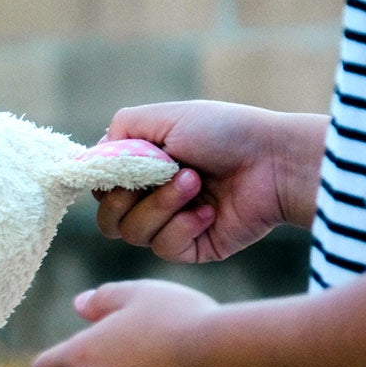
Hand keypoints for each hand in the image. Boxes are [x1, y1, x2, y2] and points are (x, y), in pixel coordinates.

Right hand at [93, 101, 324, 262]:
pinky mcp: (193, 249)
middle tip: (167, 171)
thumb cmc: (226, 132)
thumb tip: (89, 161)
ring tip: (196, 182)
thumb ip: (119, 131)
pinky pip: (163, 248)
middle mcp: (152, 199)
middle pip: (107, 218)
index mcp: (143, 169)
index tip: (120, 167)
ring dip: (161, 205)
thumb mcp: (165, 117)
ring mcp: (171, 226)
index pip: (100, 188)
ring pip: (131, 234)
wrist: (276, 162)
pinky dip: (183, 226)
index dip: (103, 182)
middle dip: (129, 196)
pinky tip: (210, 210)